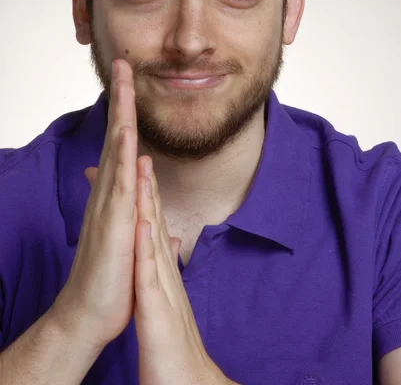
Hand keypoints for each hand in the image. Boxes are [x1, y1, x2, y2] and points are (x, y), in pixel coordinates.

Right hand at [51, 59, 138, 351]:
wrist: (89, 312)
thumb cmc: (110, 274)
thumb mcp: (128, 235)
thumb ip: (135, 210)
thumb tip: (142, 193)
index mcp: (115, 192)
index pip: (122, 142)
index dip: (127, 111)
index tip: (132, 83)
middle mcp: (109, 191)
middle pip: (116, 135)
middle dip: (121, 98)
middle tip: (124, 63)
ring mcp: (109, 205)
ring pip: (116, 151)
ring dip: (121, 115)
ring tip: (124, 82)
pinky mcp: (113, 225)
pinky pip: (119, 185)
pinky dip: (122, 158)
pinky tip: (126, 136)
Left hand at [133, 156, 231, 384]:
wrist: (184, 378)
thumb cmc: (170, 340)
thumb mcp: (166, 298)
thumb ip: (166, 267)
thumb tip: (169, 242)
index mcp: (162, 269)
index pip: (153, 223)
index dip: (145, 192)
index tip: (136, 162)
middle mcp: (165, 270)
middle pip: (156, 221)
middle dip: (147, 185)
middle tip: (139, 149)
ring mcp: (164, 286)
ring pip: (155, 239)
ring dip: (150, 203)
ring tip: (144, 170)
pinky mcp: (158, 308)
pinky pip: (151, 275)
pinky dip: (147, 248)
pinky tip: (145, 224)